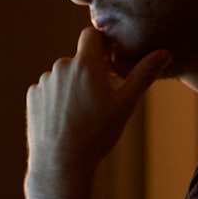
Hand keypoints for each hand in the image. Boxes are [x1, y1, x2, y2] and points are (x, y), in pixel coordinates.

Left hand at [26, 28, 170, 178]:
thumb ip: (143, 74)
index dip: (102, 44)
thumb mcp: (125, 105)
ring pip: (63, 76)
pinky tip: (65, 119)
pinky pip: (49, 91)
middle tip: (101, 97)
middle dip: (89, 71)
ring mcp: (44, 82)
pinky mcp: (33, 97)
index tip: (110, 62)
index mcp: (85, 65)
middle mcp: (61, 67)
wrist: (61, 163)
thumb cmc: (96, 134)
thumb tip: (164, 53)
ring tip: (82, 113)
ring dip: (73, 86)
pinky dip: (57, 99)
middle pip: (79, 59)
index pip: (91, 34)